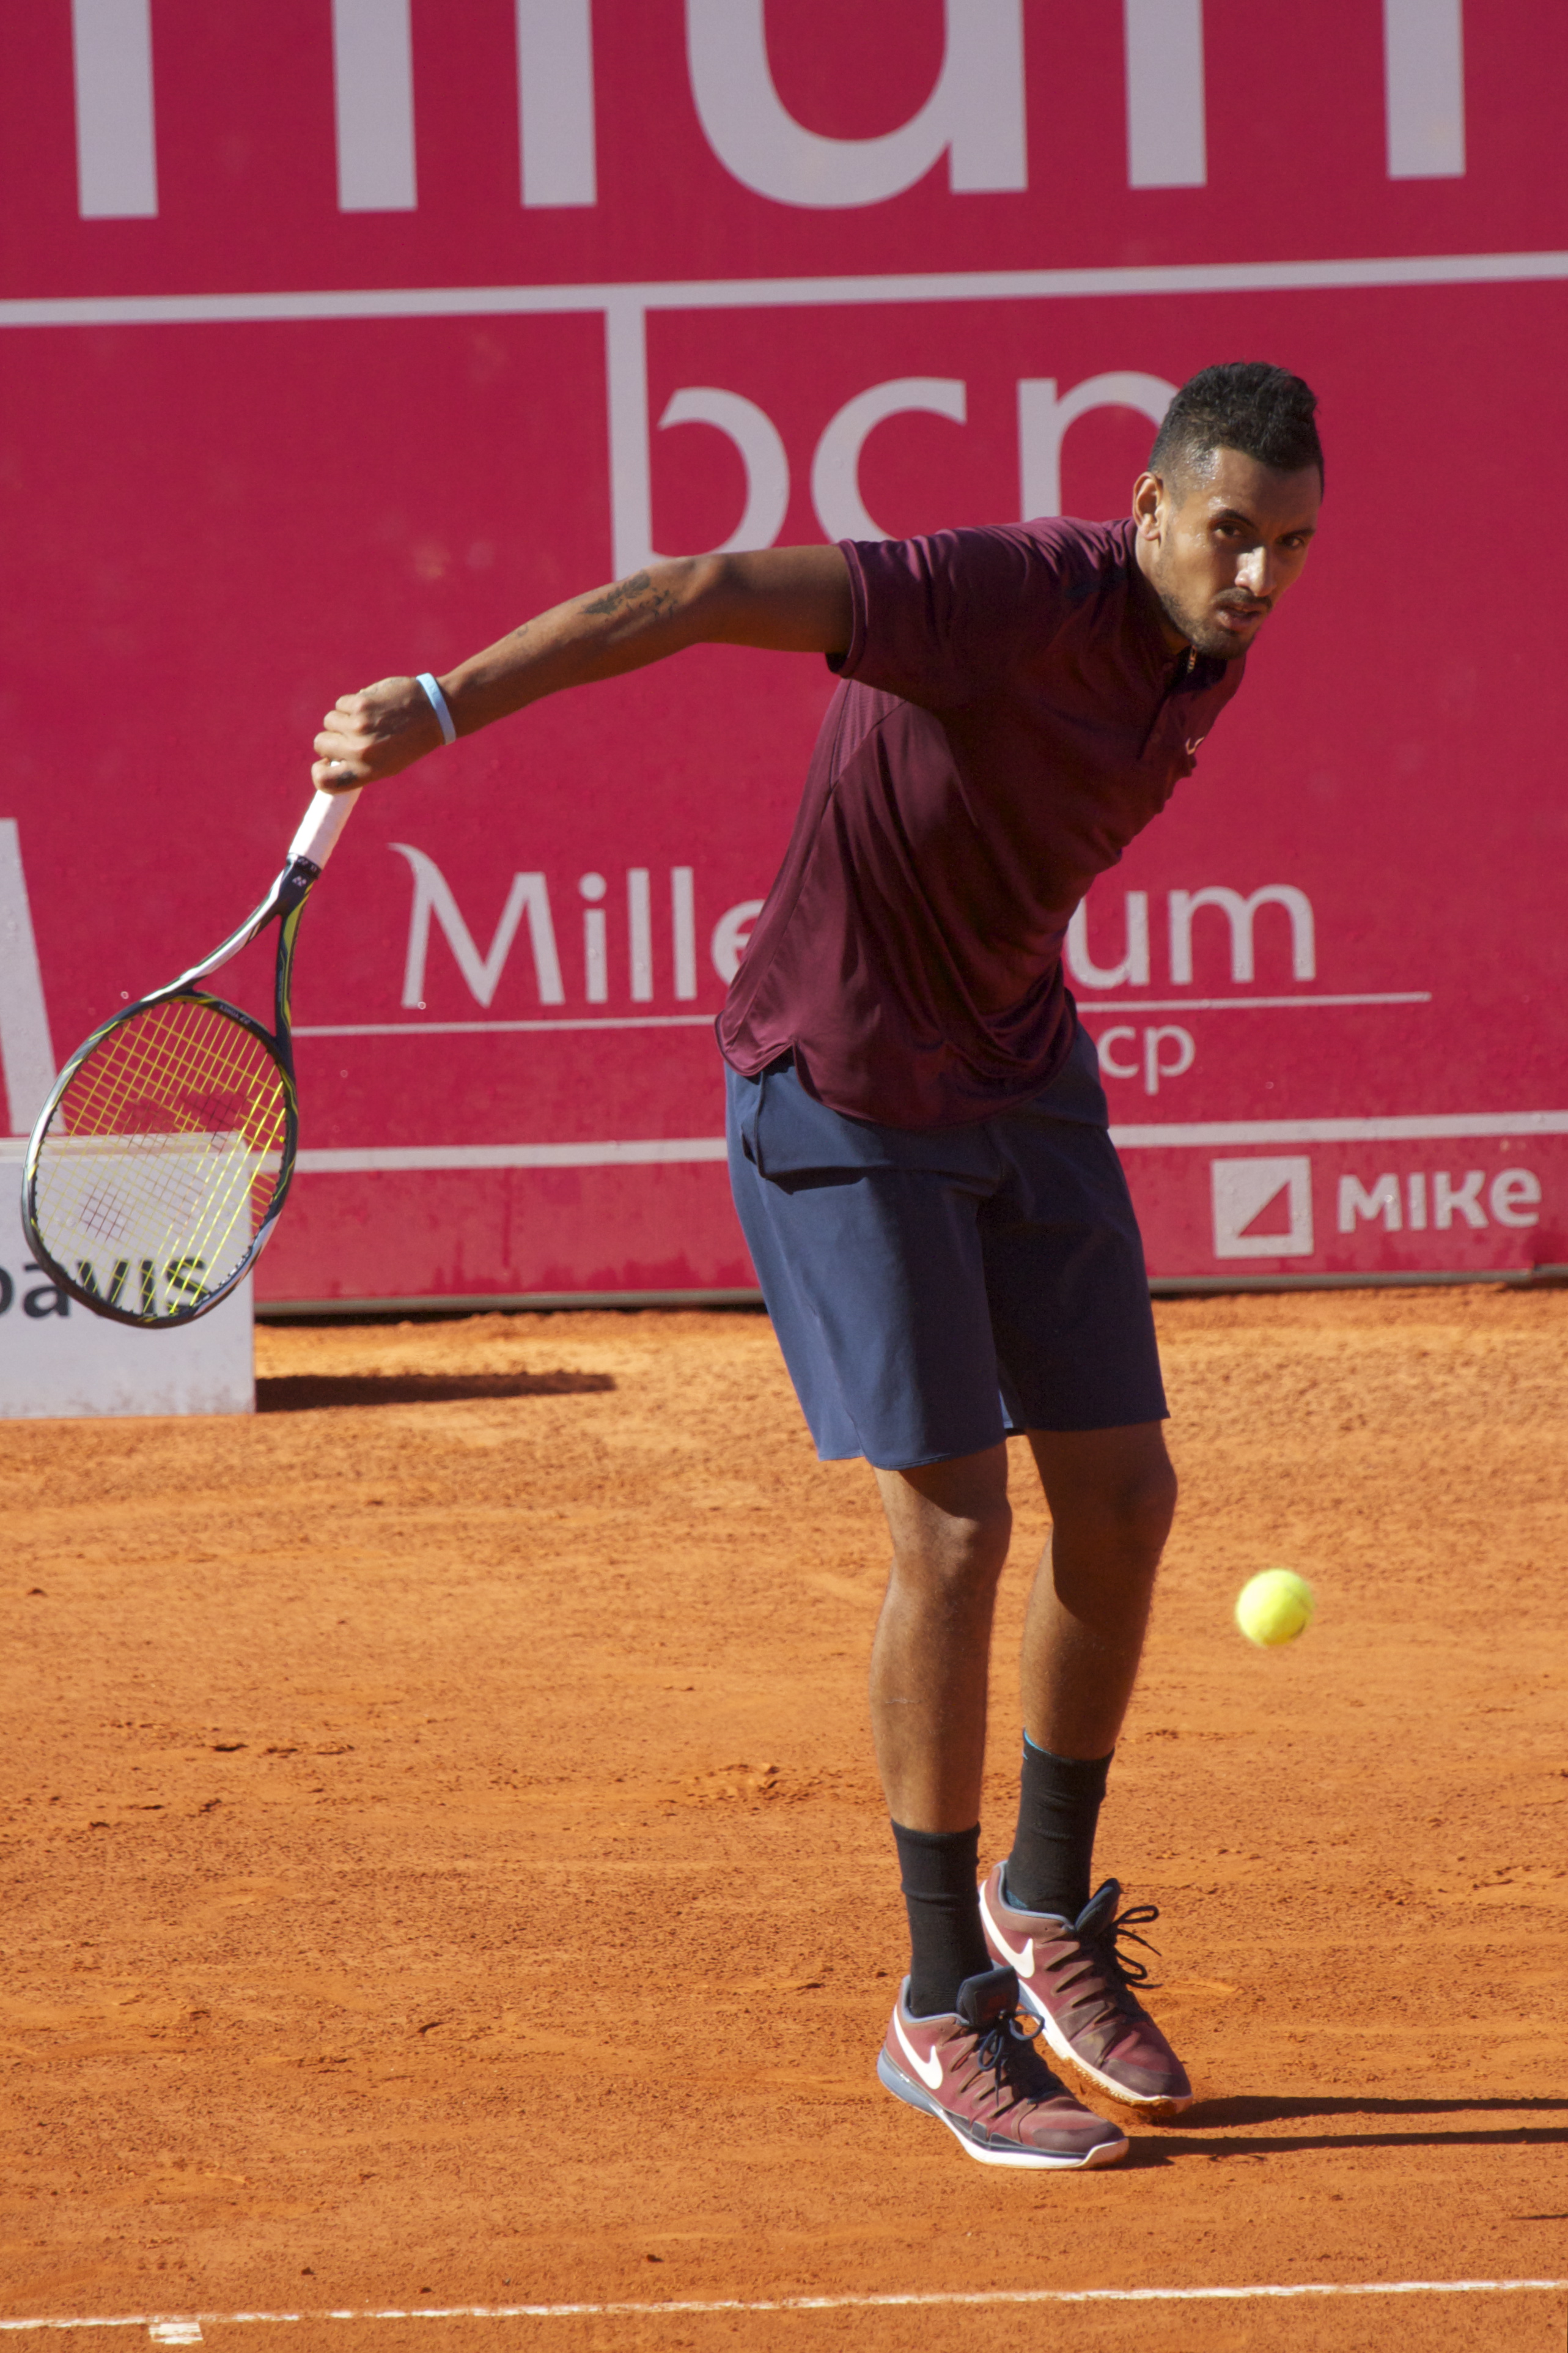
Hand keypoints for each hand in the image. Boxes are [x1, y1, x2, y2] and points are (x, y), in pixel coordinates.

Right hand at [312, 676, 445, 791]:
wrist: (434, 713)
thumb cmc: (409, 742)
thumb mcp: (387, 764)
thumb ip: (357, 765)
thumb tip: (328, 759)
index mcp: (367, 772)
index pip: (324, 781)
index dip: (318, 772)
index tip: (324, 763)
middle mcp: (361, 752)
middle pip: (320, 744)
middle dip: (330, 738)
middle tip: (350, 734)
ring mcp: (359, 727)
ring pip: (329, 721)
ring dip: (342, 718)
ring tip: (366, 719)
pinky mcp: (360, 704)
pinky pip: (340, 704)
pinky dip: (352, 703)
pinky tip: (371, 705)